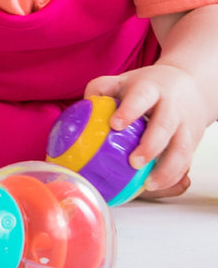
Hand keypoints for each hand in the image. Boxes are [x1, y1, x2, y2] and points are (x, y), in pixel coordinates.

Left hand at [86, 64, 208, 196]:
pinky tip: (159, 186)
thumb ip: (100, 91)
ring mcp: (185, 126)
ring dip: (167, 170)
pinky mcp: (192, 143)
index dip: (130, 110)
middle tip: (133, 162)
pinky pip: (186, 163)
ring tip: (149, 184)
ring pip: (181, 150)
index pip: (141, 97)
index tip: (115, 125)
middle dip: (150, 145)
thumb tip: (77, 111)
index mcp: (150, 89)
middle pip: (165, 126)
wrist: (188, 86)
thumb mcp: (122, 81)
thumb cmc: (145, 87)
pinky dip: (175, 178)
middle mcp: (171, 107)